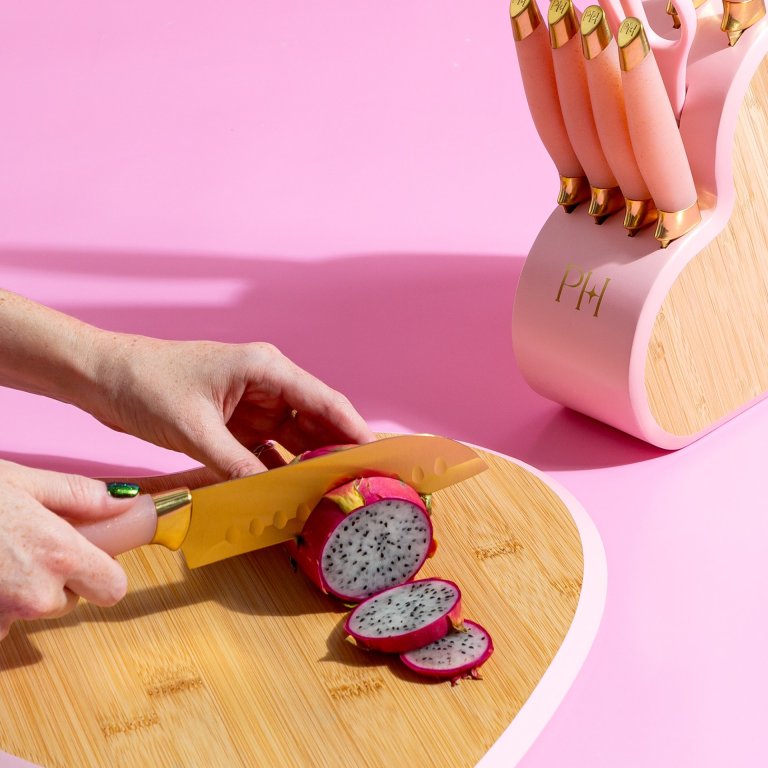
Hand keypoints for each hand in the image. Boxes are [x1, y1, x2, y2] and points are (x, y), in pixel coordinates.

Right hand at [0, 460, 130, 638]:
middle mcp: (34, 595)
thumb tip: (122, 501)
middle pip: (69, 600)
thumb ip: (79, 495)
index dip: (104, 573)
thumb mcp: (25, 481)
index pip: (113, 588)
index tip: (92, 558)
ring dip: (20, 592)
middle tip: (28, 545)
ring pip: (29, 611)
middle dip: (57, 578)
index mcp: (59, 555)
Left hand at [88, 336, 373, 479]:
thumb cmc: (146, 384)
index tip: (379, 456)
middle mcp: (267, 383)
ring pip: (295, 436)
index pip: (324, 400)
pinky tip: (289, 492)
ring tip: (330, 494)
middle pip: (316, 420)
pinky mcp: (237, 421)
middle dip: (336, 451)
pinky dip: (279, 468)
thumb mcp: (192, 428)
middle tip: (359, 484)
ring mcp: (253, 404)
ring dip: (309, 463)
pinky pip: (270, 448)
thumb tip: (271, 496)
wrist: (105, 377)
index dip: (355, 429)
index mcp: (265, 368)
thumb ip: (234, 463)